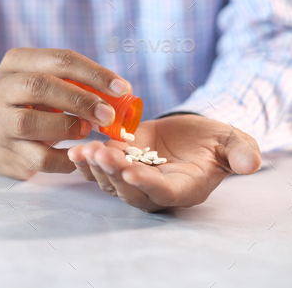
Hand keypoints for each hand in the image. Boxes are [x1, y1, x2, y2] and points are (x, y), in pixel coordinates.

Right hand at [0, 48, 131, 179]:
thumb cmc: (30, 104)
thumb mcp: (45, 83)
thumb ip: (75, 83)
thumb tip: (121, 92)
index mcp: (15, 62)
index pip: (59, 59)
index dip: (94, 74)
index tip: (122, 89)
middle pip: (39, 85)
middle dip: (80, 100)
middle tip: (108, 115)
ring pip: (31, 122)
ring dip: (68, 127)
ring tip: (87, 131)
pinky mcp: (5, 152)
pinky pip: (39, 158)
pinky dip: (65, 158)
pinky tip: (79, 154)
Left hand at [68, 114, 260, 211]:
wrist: (188, 133)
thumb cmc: (213, 140)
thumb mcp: (232, 142)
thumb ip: (239, 153)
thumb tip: (251, 164)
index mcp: (184, 188)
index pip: (164, 192)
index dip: (147, 185)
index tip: (132, 172)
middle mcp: (155, 190)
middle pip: (130, 190)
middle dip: (114, 173)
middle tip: (101, 154)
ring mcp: (133, 179)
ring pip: (110, 182)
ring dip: (96, 168)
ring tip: (84, 151)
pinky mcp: (117, 165)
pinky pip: (98, 170)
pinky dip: (85, 163)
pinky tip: (75, 150)